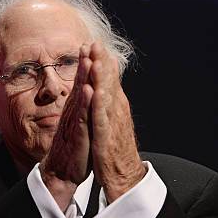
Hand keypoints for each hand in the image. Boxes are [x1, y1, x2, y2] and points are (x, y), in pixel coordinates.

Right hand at [40, 44, 93, 209]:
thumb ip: (80, 109)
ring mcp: (74, 125)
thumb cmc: (71, 151)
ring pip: (80, 99)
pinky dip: (86, 105)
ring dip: (84, 79)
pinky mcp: (77, 138)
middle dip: (85, 65)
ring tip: (89, 60)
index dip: (85, 66)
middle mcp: (72, 115)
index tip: (90, 46)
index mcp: (74, 111)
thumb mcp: (77, 126)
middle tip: (89, 44)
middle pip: (79, 85)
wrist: (61, 175)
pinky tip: (91, 91)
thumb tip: (85, 92)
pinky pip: (82, 120)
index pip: (81, 84)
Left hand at [88, 42, 145, 202]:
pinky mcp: (106, 136)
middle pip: (109, 83)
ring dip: (102, 76)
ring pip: (107, 95)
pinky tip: (94, 90)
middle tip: (95, 42)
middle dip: (102, 61)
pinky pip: (101, 117)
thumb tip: (106, 90)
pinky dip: (98, 102)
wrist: (123, 176)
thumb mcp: (111, 124)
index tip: (94, 44)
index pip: (109, 81)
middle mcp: (116, 112)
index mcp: (116, 108)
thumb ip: (109, 107)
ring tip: (96, 58)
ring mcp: (112, 123)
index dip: (102, 62)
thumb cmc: (115, 151)